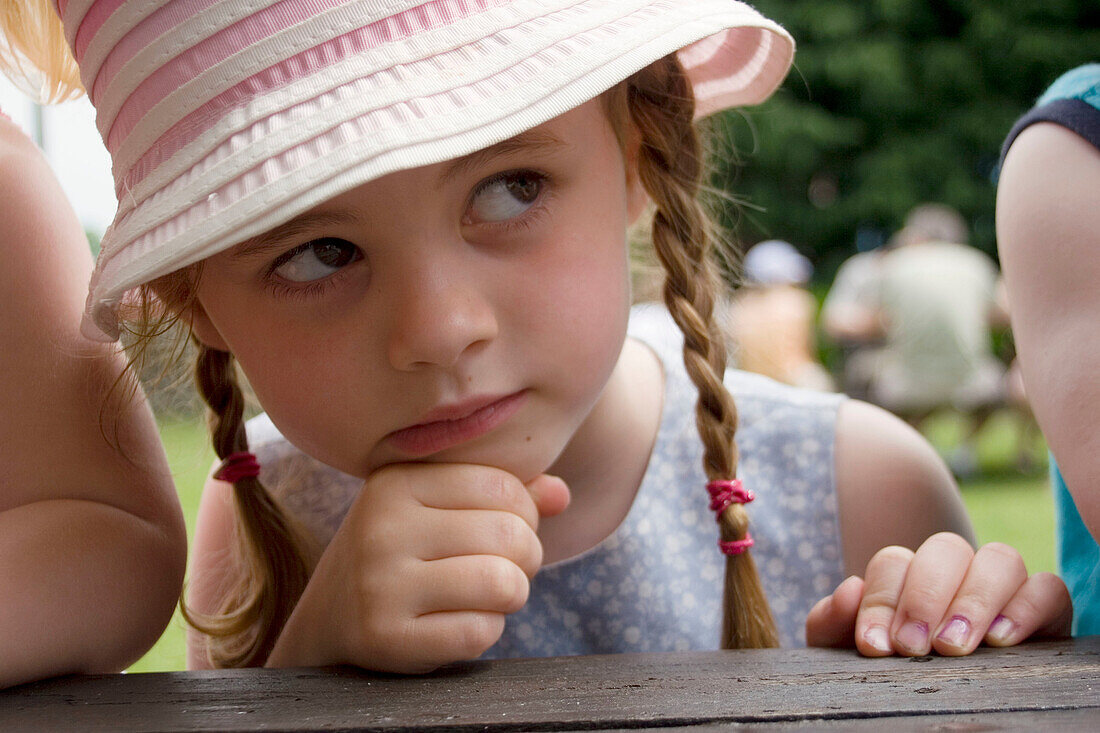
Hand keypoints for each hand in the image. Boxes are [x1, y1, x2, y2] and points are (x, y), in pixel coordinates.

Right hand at [266, 463, 568, 671]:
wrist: (329, 618)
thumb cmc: (406, 551)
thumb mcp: (442, 508)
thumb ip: (506, 494)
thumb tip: (562, 495)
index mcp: (397, 481)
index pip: (504, 488)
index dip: (526, 514)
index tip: (506, 530)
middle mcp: (382, 527)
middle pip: (510, 535)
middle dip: (526, 557)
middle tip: (505, 567)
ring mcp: (378, 584)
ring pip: (502, 583)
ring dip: (511, 595)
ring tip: (490, 595)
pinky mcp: (384, 638)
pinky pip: (479, 632)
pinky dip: (486, 631)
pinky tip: (461, 623)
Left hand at [806, 532, 1071, 655]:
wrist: (931, 708)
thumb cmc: (890, 675)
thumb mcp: (853, 655)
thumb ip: (834, 624)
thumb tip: (849, 590)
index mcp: (906, 577)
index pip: (894, 562)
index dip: (881, 599)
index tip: (875, 646)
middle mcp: (955, 573)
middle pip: (946, 549)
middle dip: (925, 596)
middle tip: (913, 647)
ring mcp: (1001, 587)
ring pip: (1000, 559)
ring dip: (974, 599)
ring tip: (953, 647)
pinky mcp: (1043, 611)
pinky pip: (1048, 588)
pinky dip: (1026, 607)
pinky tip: (1002, 641)